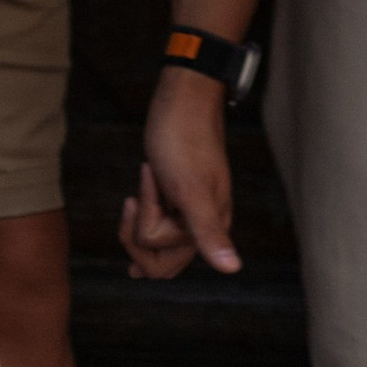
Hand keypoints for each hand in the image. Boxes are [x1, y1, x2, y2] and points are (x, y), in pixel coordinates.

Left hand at [119, 68, 239, 280]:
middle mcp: (202, 224)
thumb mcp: (190, 189)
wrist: (183, 98)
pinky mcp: (178, 196)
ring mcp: (190, 210)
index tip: (146, 194)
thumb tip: (232, 269)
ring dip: (140, 213)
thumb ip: (208, 232)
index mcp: (209, 226)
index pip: (164, 266)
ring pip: (154, 241)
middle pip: (157, 260)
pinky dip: (144, 206)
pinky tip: (143, 187)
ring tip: (147, 177)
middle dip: (136, 232)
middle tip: (133, 197)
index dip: (143, 236)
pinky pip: (157, 222)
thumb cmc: (183, 138)